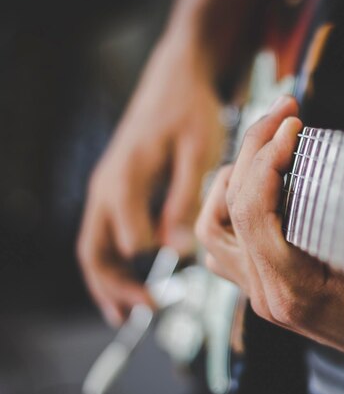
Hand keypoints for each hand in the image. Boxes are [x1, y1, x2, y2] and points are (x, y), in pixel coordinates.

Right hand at [77, 36, 225, 326]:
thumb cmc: (192, 111)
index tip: (185, 264)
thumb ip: (185, 199)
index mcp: (127, 178)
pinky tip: (131, 282)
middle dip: (117, 287)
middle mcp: (107, 186)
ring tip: (127, 315)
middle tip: (148, 312)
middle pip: (96, 250)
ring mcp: (106, 188)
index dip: (157, 255)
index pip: (131, 236)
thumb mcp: (199, 151)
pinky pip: (104, 234)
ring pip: (94, 246)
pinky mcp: (115, 188)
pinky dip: (112, 263)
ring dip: (108, 282)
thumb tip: (174, 248)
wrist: (176, 79)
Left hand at [195, 96, 343, 375]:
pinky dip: (228, 207)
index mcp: (295, 289)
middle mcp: (266, 292)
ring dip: (229, 180)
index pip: (254, 213)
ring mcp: (259, 291)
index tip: (291, 125)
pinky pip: (224, 246)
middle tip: (280, 115)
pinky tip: (253, 186)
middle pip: (230, 210)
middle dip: (252, 151)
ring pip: (212, 229)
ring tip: (262, 147)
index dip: (267, 160)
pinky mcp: (262, 285)